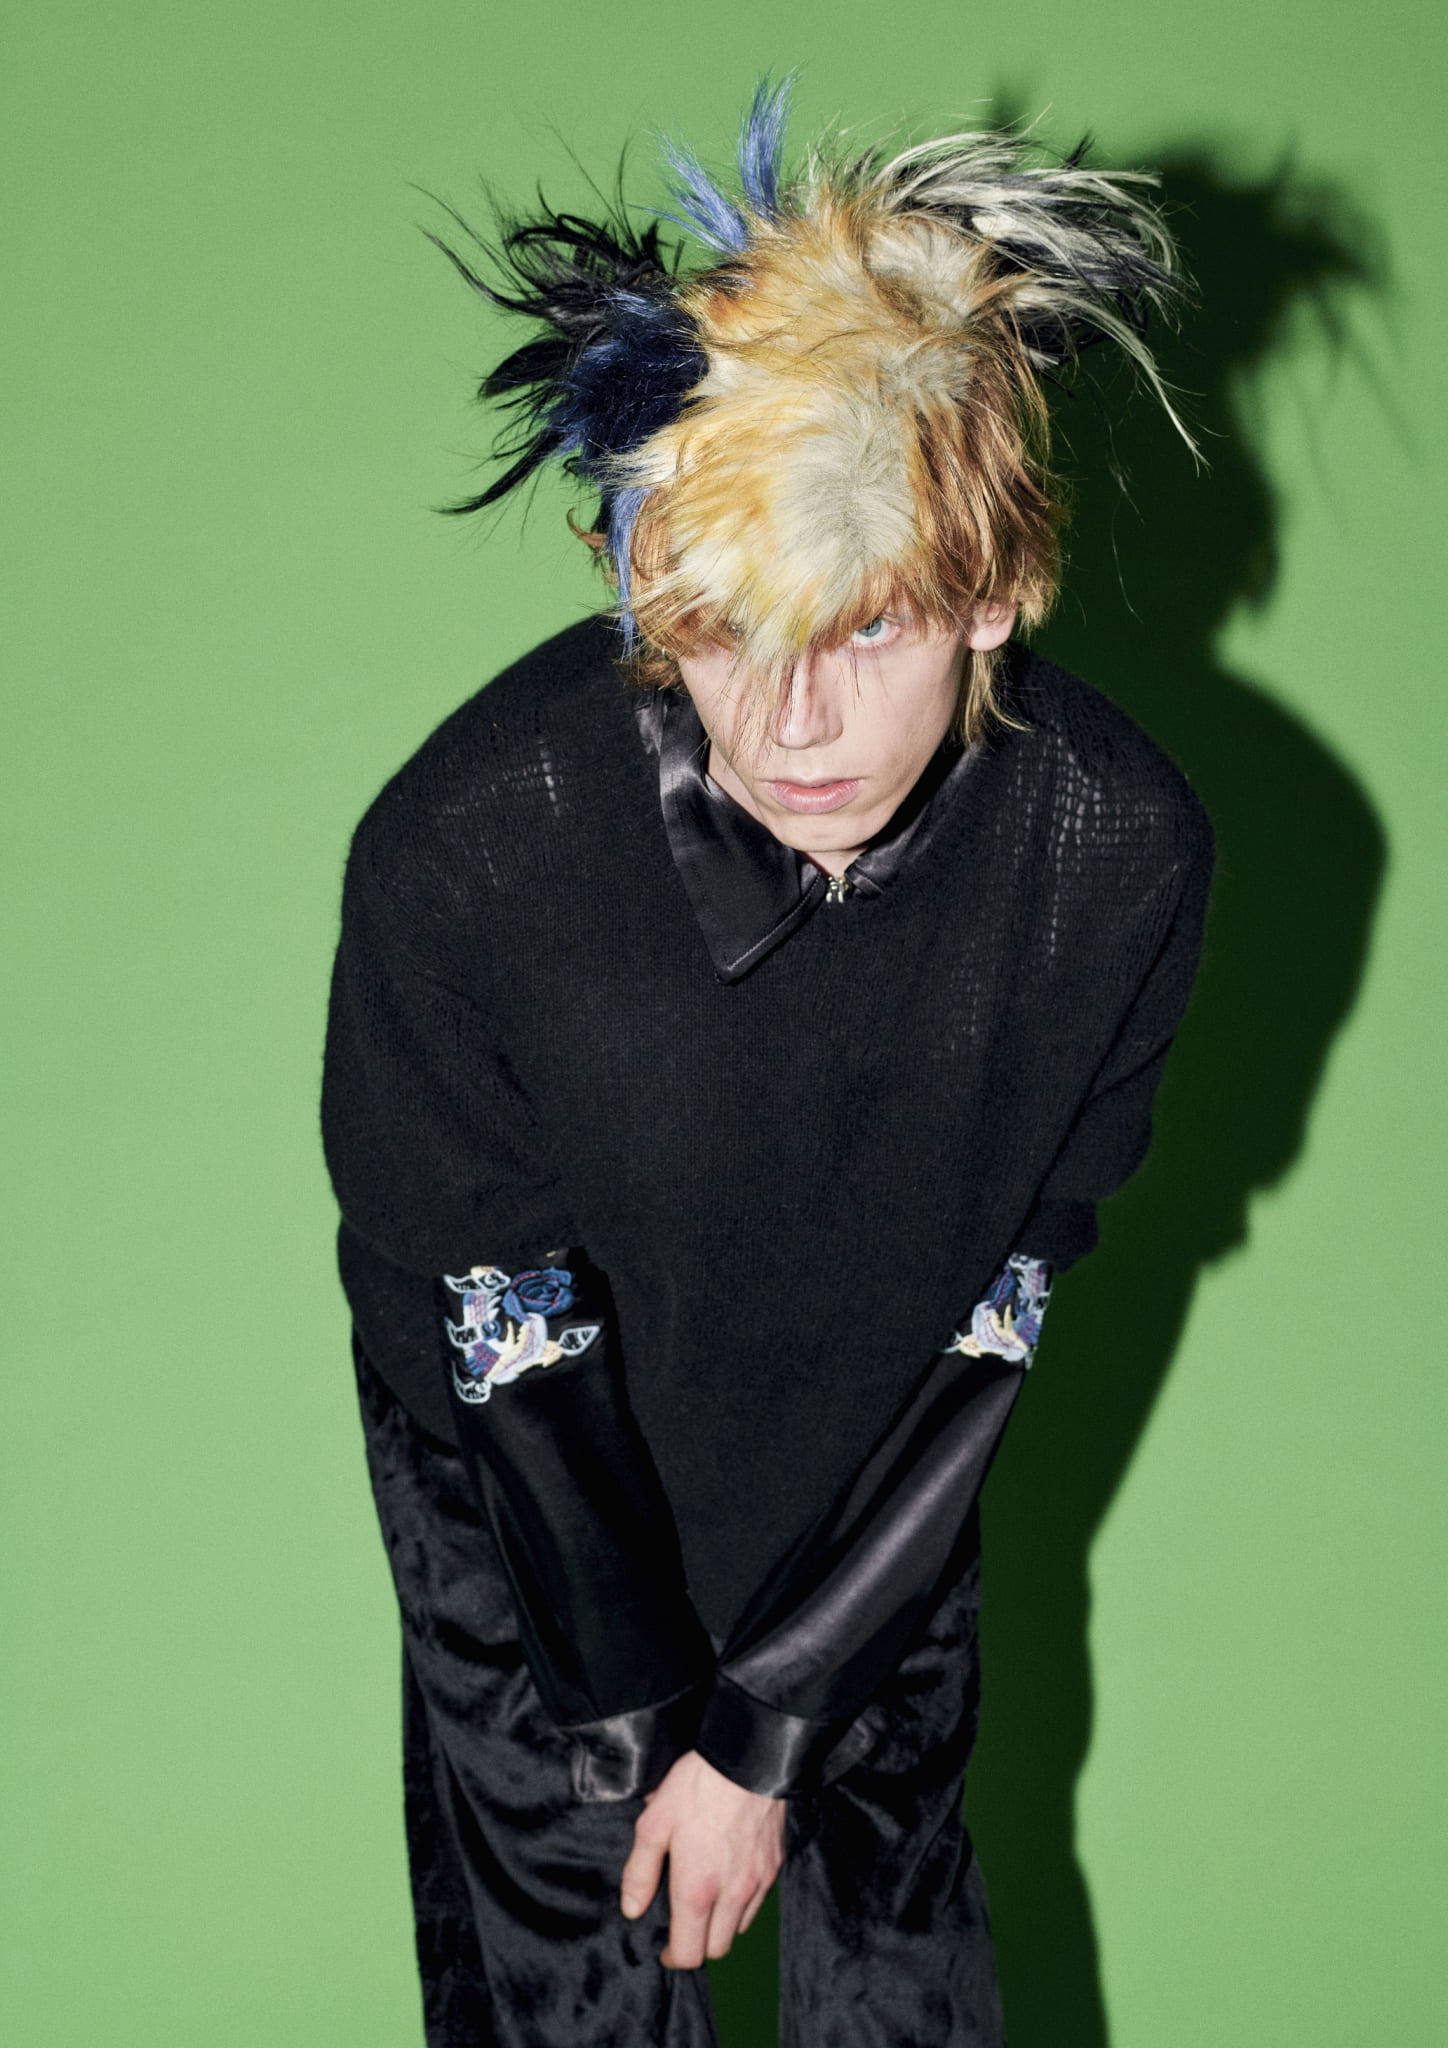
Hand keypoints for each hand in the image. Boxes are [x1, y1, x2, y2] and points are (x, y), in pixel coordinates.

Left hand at [619, 1748, 785, 1967]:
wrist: (746, 1758)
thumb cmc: (696, 1788)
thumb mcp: (653, 1823)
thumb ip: (640, 1872)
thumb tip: (632, 1909)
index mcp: (697, 1889)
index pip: (690, 1953)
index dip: (673, 1957)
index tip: (665, 1949)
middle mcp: (731, 1895)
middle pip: (717, 1949)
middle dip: (698, 1944)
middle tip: (684, 1925)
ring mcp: (757, 1883)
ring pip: (739, 1928)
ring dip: (722, 1925)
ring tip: (707, 1900)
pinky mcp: (774, 1867)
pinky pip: (757, 1903)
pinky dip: (742, 1904)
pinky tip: (729, 1878)